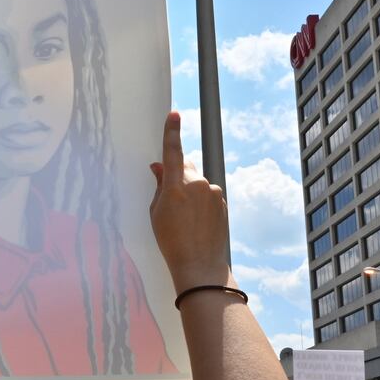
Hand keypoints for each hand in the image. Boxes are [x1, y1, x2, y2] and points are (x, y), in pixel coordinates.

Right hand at [149, 111, 230, 292]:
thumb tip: (160, 168)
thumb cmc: (171, 241)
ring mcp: (212, 192)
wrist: (199, 264)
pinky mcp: (222, 201)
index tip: (174, 115)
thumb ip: (160, 186)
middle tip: (170, 195)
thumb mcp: (157, 212)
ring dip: (190, 191)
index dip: (172, 132)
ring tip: (184, 217)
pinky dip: (200, 202)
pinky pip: (207, 194)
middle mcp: (197, 184)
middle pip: (186, 167)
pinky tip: (196, 221)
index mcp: (176, 186)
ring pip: (197, 182)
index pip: (172, 152)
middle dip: (178, 173)